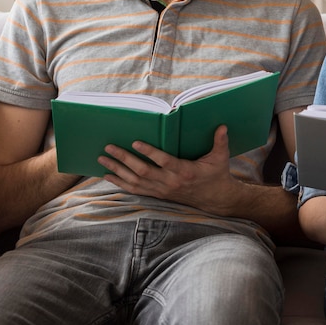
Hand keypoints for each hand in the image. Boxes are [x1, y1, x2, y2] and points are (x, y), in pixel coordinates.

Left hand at [99, 125, 240, 213]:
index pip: (163, 161)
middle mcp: (171, 182)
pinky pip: (136, 190)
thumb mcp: (221, 158)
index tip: (135, 142)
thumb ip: (220, 141)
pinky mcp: (159, 194)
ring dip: (118, 170)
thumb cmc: (217, 175)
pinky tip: (108, 175)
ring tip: (103, 159)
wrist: (215, 199)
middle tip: (109, 147)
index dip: (149, 152)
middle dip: (124, 159)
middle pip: (143, 171)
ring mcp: (163, 190)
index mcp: (185, 171)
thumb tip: (222, 126)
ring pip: (135, 181)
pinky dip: (121, 183)